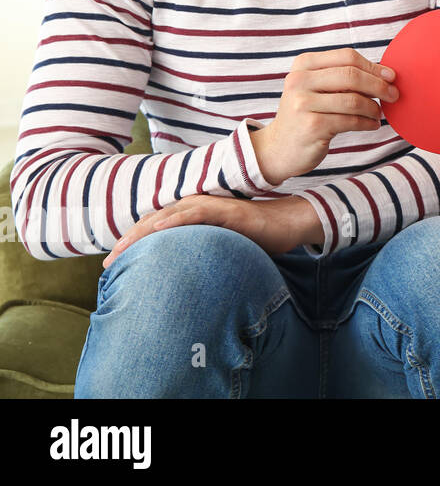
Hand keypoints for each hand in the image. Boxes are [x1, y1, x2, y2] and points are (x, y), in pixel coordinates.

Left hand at [101, 194, 308, 268]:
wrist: (286, 225)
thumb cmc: (255, 238)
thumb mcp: (219, 249)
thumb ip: (198, 255)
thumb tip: (179, 280)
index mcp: (193, 215)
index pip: (155, 227)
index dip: (132, 243)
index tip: (112, 264)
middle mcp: (197, 206)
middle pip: (154, 221)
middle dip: (129, 240)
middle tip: (108, 262)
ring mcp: (211, 205)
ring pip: (168, 215)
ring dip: (143, 231)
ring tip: (123, 247)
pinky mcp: (225, 209)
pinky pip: (196, 212)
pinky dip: (175, 220)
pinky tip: (158, 229)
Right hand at [253, 48, 399, 185]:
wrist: (279, 148)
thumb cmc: (308, 113)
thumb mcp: (317, 87)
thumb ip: (343, 76)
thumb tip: (386, 72)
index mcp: (303, 64)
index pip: (347, 57)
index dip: (373, 66)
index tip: (391, 76)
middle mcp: (299, 80)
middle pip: (351, 75)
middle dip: (379, 85)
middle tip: (394, 95)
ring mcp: (303, 103)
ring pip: (353, 100)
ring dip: (373, 108)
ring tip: (378, 114)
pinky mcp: (311, 126)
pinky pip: (350, 121)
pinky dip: (367, 123)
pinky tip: (371, 125)